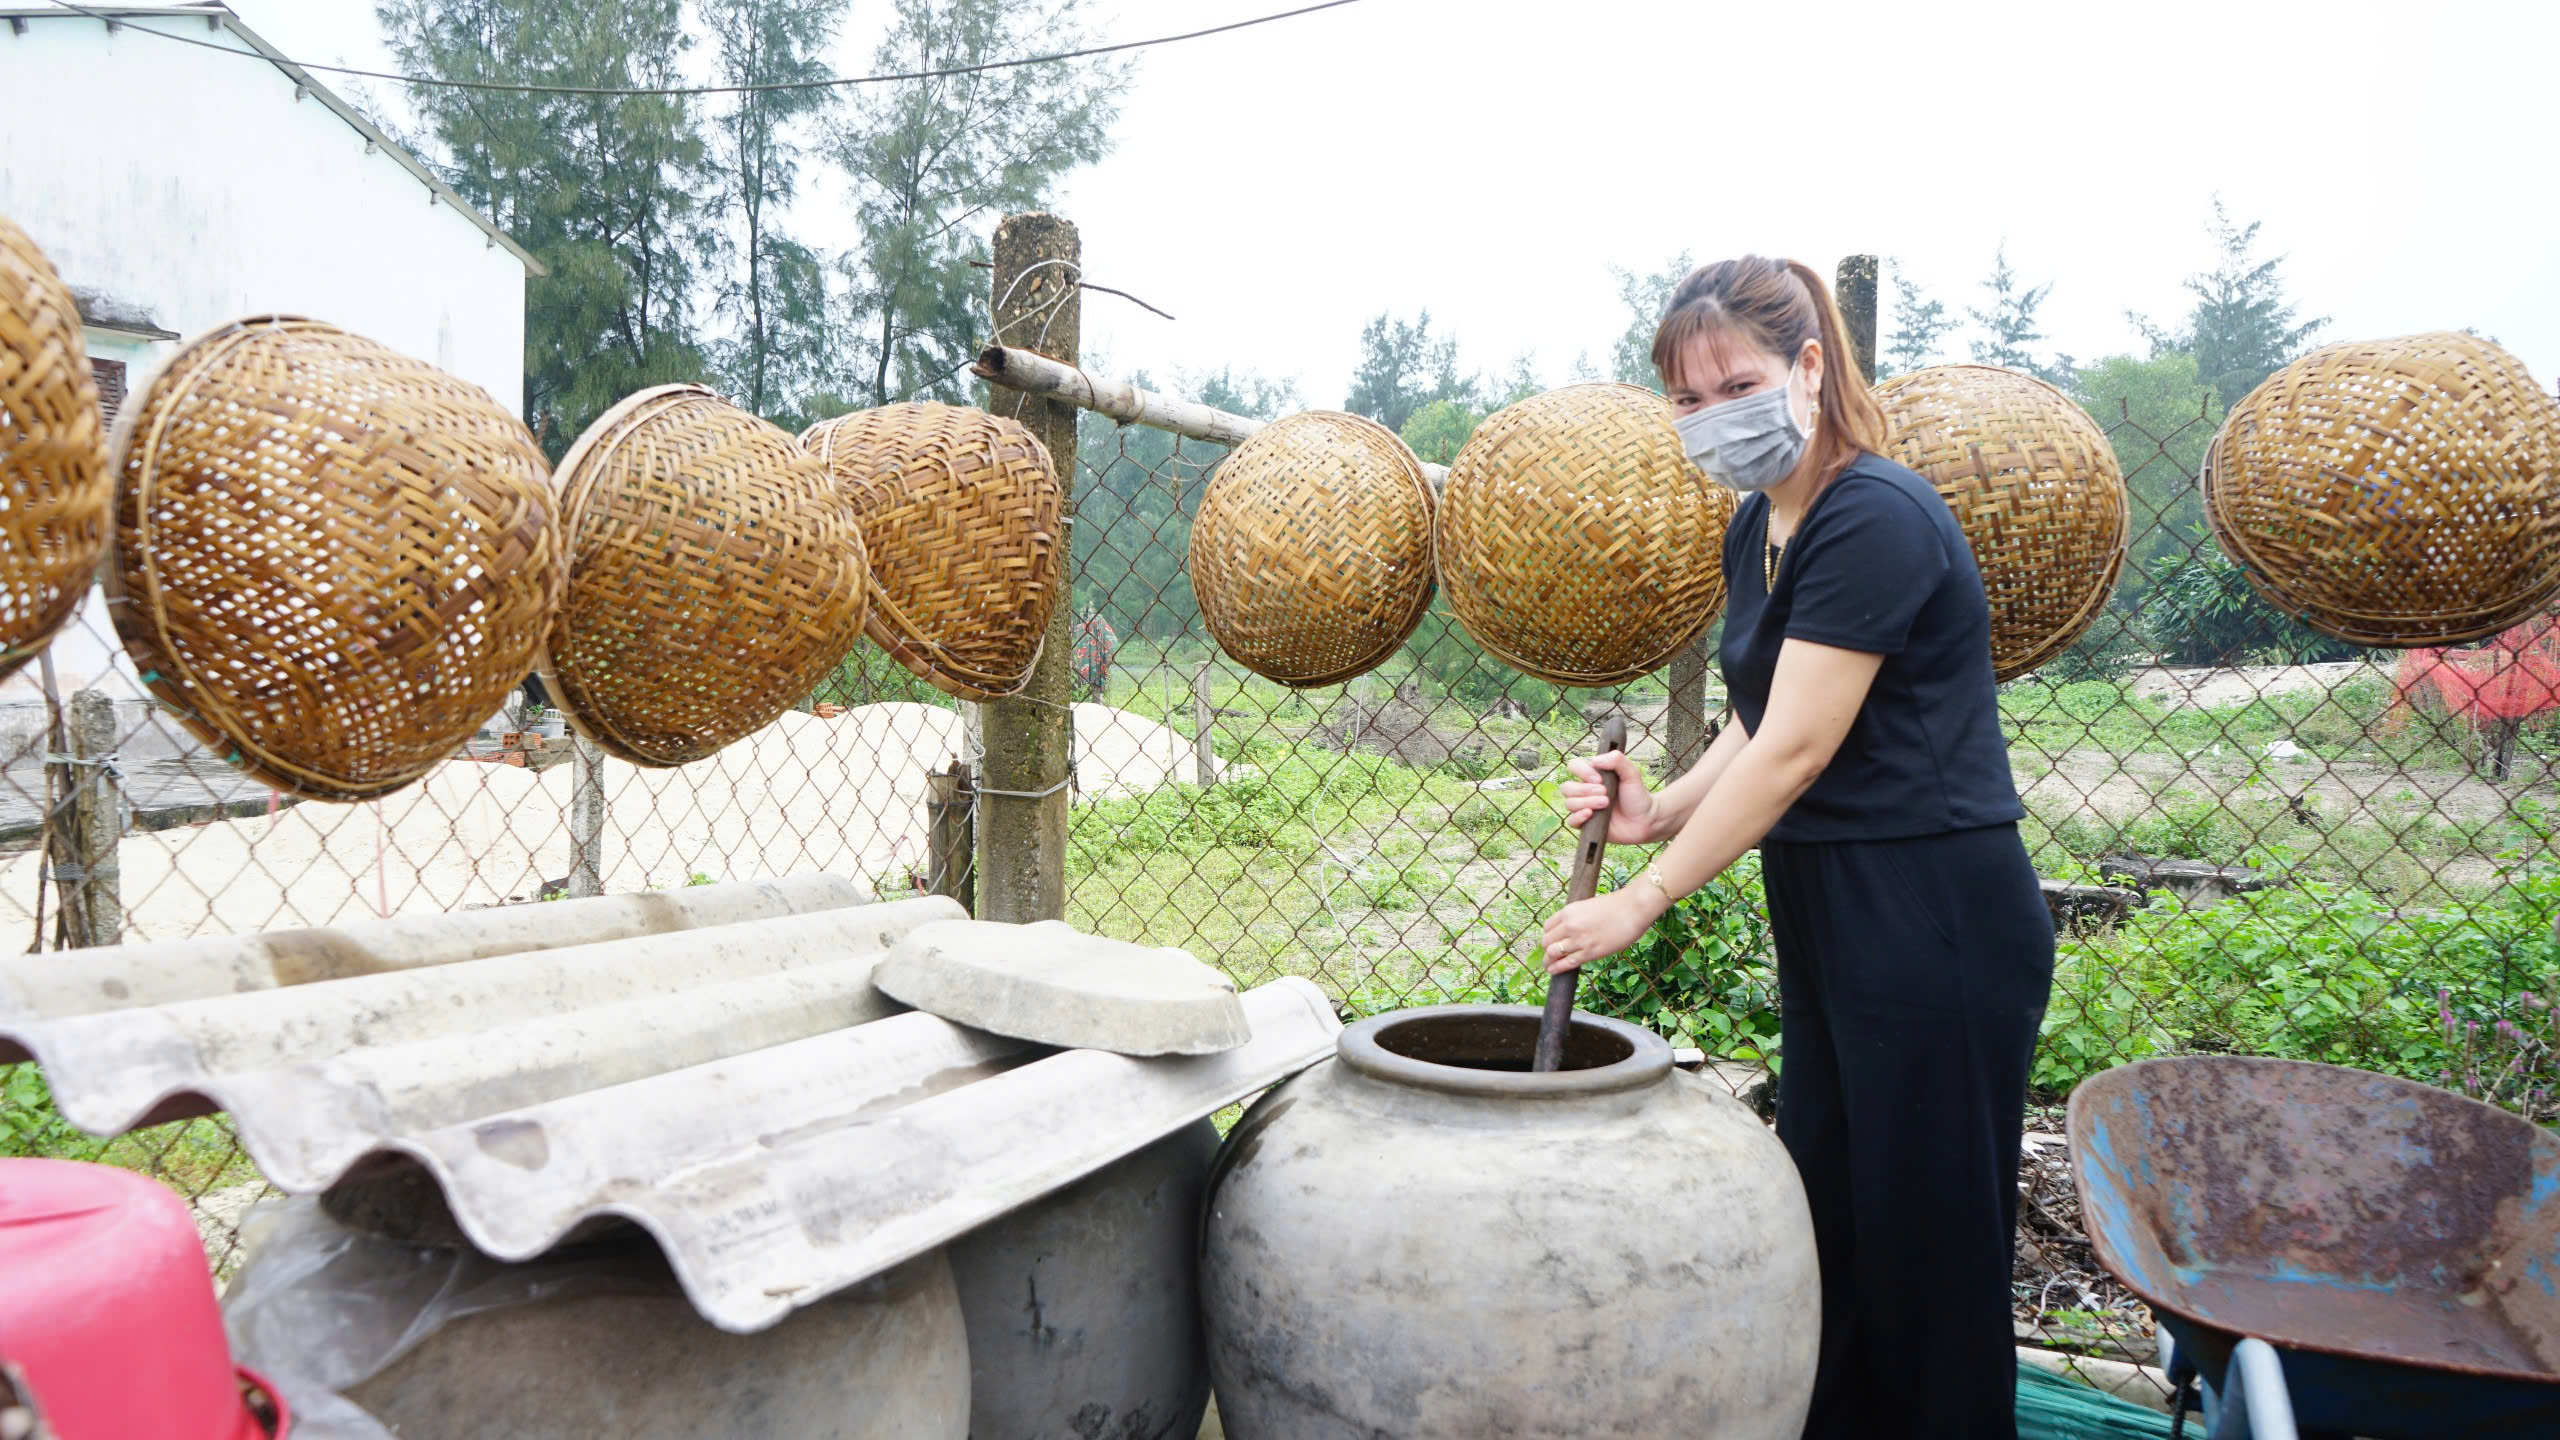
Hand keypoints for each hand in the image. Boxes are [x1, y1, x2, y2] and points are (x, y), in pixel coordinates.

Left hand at [1541, 888, 1660, 975]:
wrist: (1632, 909)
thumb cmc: (1615, 906)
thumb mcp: (1588, 906)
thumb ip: (1577, 918)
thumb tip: (1571, 930)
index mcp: (1568, 911)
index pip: (1547, 927)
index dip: (1548, 936)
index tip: (1552, 942)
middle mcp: (1570, 925)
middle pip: (1547, 941)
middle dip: (1547, 950)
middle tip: (1550, 955)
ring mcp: (1579, 939)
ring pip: (1553, 953)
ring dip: (1549, 961)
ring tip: (1549, 966)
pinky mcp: (1590, 952)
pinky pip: (1567, 963)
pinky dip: (1557, 969)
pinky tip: (1553, 971)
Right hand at [1558, 749, 1654, 845]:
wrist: (1645, 820)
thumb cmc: (1637, 795)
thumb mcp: (1632, 773)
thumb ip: (1617, 760)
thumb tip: (1596, 760)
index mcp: (1592, 775)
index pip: (1573, 766)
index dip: (1582, 771)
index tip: (1599, 779)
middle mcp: (1585, 790)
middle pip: (1567, 787)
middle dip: (1585, 790)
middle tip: (1605, 793)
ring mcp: (1584, 807)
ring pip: (1569, 803)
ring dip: (1586, 802)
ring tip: (1605, 804)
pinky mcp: (1586, 824)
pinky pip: (1571, 821)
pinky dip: (1578, 817)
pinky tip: (1591, 814)